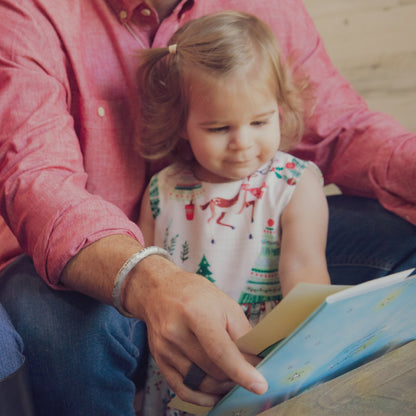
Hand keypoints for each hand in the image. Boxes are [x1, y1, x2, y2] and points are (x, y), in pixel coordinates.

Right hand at [125, 255, 267, 405]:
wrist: (158, 289)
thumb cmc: (195, 294)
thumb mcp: (225, 304)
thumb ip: (242, 332)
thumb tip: (256, 360)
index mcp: (195, 313)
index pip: (220, 351)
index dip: (241, 371)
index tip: (259, 386)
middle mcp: (176, 332)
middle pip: (212, 369)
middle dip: (235, 377)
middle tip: (250, 375)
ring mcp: (164, 348)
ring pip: (199, 383)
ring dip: (221, 387)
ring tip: (234, 381)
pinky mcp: (159, 360)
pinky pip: (182, 389)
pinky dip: (202, 398)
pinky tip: (215, 395)